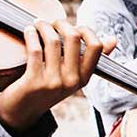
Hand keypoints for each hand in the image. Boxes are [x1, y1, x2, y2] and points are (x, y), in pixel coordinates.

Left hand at [0, 20, 115, 131]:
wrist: (23, 113)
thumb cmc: (47, 90)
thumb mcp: (73, 78)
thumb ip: (90, 59)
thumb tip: (113, 40)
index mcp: (84, 77)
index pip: (96, 47)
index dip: (85, 30)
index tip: (73, 27)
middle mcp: (72, 80)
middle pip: (74, 38)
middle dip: (62, 23)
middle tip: (52, 22)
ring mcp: (53, 82)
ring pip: (53, 41)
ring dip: (44, 26)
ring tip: (38, 24)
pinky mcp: (34, 82)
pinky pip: (35, 50)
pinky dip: (31, 35)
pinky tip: (28, 31)